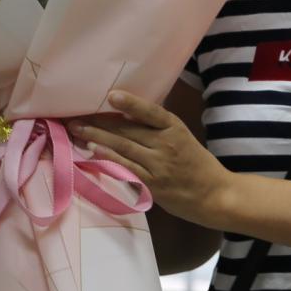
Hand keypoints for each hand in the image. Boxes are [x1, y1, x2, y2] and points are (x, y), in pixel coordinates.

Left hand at [72, 90, 232, 226]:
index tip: (111, 95)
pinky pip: (126, 168)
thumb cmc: (196, 164)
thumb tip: (125, 113)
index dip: (131, 103)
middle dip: (99, 122)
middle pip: (128, 129)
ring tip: (77, 130)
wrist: (215, 195)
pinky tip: (93, 152)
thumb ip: (158, 128)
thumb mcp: (182, 137)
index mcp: (175, 128)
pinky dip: (109, 159)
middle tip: (76, 115)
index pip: (151, 112)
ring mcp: (159, 165)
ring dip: (97, 138)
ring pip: (123, 147)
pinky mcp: (153, 184)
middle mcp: (166, 144)